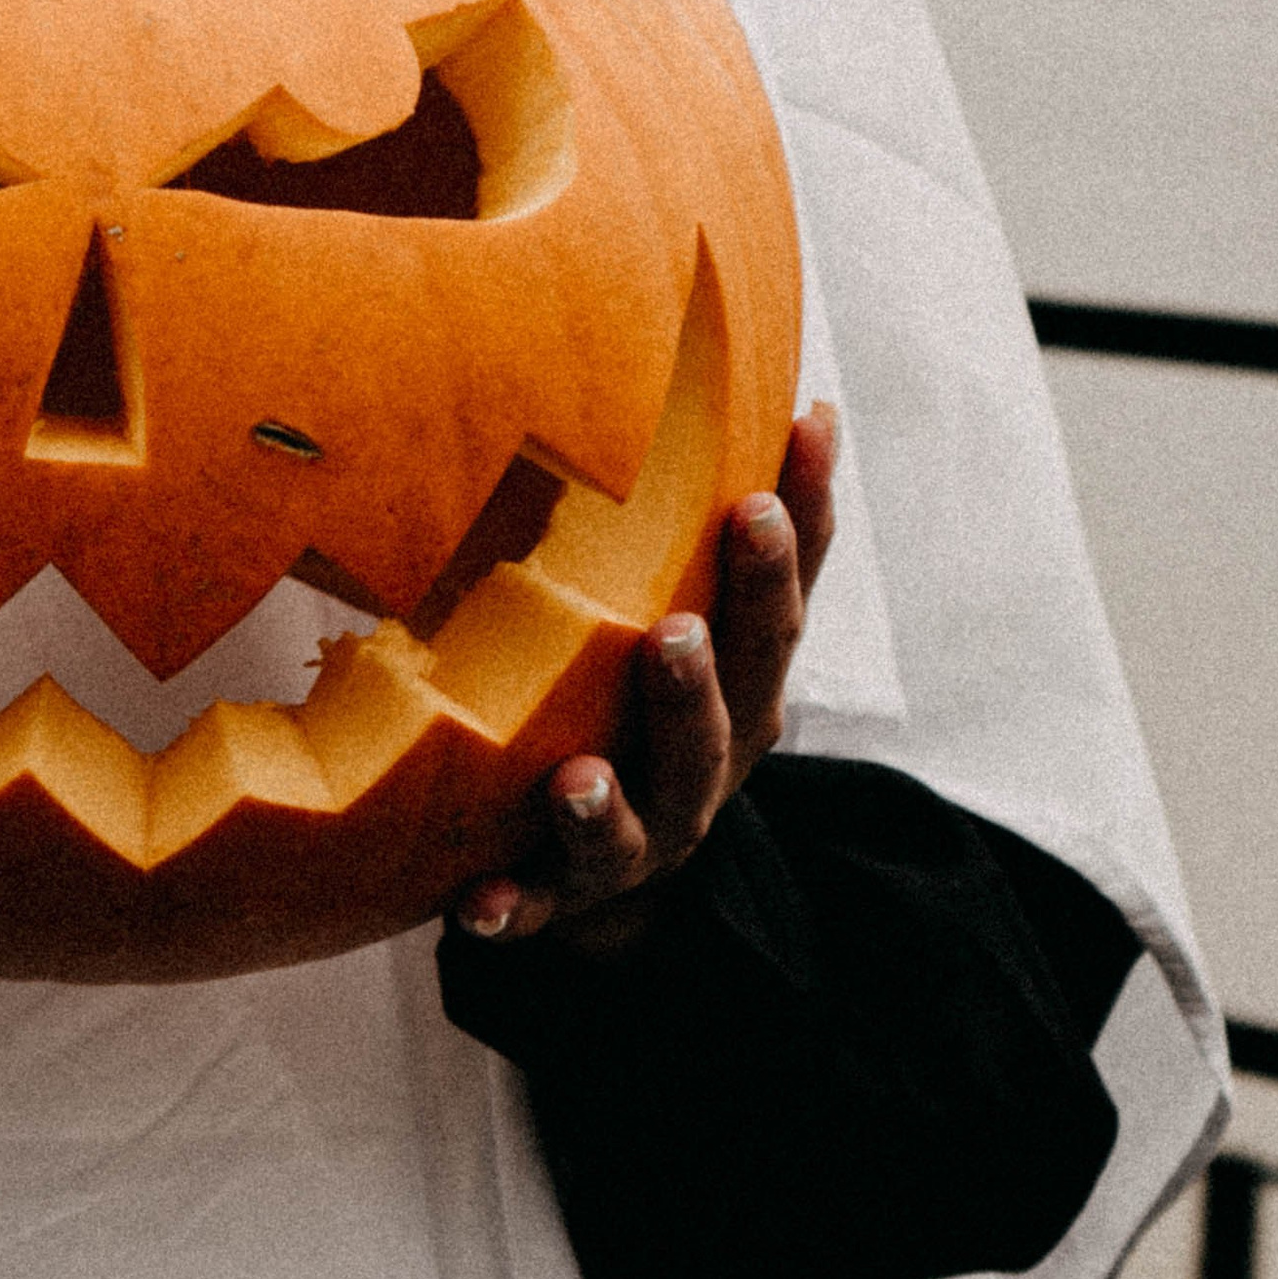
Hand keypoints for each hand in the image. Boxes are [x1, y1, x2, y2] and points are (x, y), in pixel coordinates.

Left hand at [445, 401, 838, 958]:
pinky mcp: (567, 895)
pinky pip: (539, 909)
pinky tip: (476, 905)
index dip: (801, 529)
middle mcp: (710, 757)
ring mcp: (645, 834)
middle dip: (712, 665)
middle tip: (681, 626)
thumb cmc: (654, 693)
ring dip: (612, 800)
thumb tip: (773, 369)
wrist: (625, 869)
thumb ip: (714, 500)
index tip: (789, 455)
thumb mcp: (696, 595)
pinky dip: (514, 908)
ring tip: (577, 777)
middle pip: (732, 711)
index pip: (787, 599)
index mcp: (747, 676)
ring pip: (642, 820)